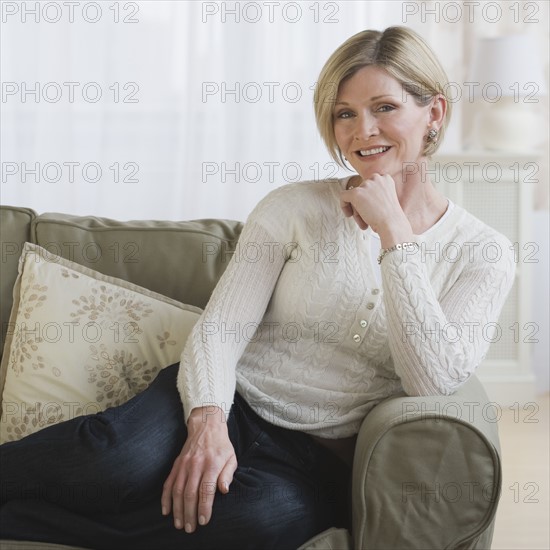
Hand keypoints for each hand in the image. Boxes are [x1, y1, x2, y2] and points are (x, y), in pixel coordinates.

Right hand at [161, 406, 236, 532]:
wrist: (206, 426)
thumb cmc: (221, 445)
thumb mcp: (231, 457)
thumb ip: (228, 474)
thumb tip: (224, 490)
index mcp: (212, 464)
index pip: (206, 490)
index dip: (204, 507)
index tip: (203, 521)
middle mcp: (196, 464)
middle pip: (190, 493)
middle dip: (190, 513)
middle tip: (190, 529)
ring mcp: (184, 464)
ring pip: (177, 490)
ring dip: (177, 510)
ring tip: (179, 524)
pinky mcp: (176, 464)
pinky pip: (168, 483)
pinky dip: (165, 498)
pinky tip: (165, 510)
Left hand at [340, 173, 412, 246]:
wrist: (392, 224)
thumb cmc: (391, 217)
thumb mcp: (386, 199)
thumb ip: (375, 194)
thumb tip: (362, 196)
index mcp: (385, 178)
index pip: (369, 185)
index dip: (368, 197)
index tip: (370, 207)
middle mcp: (376, 178)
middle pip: (361, 190)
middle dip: (362, 204)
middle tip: (368, 216)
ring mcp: (366, 185)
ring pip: (353, 195)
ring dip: (357, 209)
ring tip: (365, 220)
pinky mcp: (356, 193)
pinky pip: (343, 196)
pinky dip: (344, 206)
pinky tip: (349, 214)